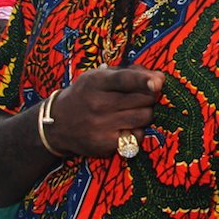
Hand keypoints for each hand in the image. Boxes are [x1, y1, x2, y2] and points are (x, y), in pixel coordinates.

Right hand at [42, 66, 163, 157]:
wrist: (57, 124)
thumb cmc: (86, 94)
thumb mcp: (100, 77)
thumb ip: (130, 73)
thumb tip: (160, 78)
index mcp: (97, 82)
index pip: (124, 80)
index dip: (143, 81)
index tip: (158, 83)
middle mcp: (98, 104)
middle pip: (143, 99)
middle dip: (150, 96)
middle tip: (143, 96)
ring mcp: (101, 126)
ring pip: (145, 117)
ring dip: (146, 112)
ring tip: (132, 111)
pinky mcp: (105, 144)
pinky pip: (138, 136)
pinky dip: (138, 130)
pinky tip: (126, 126)